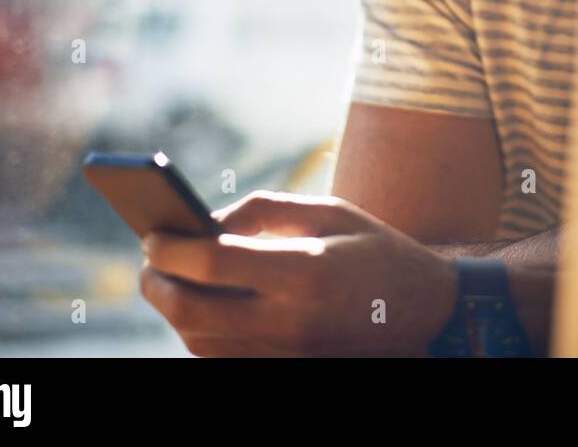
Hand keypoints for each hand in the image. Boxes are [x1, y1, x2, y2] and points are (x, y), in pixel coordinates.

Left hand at [140, 191, 458, 356]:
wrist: (428, 311)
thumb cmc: (377, 250)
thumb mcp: (330, 211)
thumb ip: (264, 209)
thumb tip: (205, 222)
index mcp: (307, 270)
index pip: (213, 264)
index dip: (171, 247)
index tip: (152, 234)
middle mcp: (292, 319)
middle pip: (192, 310)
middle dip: (157, 283)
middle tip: (149, 260)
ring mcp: (288, 352)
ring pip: (199, 340)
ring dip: (172, 309)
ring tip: (168, 279)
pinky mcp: (287, 368)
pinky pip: (222, 357)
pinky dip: (198, 332)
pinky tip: (198, 305)